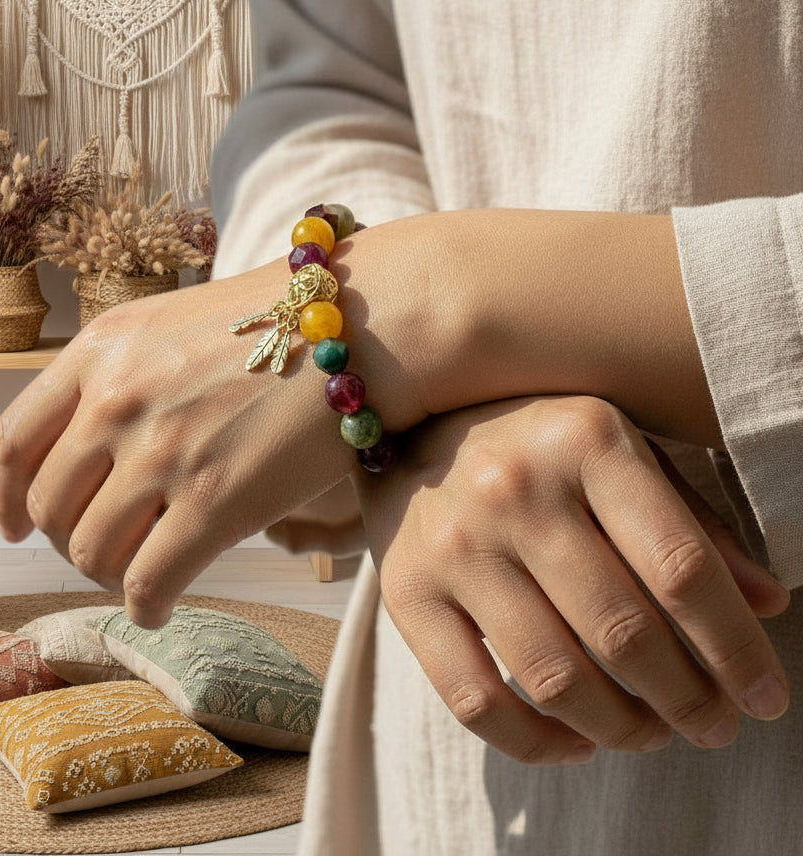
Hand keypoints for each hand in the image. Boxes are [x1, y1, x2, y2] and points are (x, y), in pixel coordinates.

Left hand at [0, 261, 423, 626]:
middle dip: (67, 540)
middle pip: (49, 508)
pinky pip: (147, 582)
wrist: (362, 322)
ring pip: (91, 552)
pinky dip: (145, 607)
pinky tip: (159, 606)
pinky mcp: (216, 502)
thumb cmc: (276, 323)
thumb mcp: (172, 324)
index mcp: (100, 351)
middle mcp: (118, 400)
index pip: (13, 442)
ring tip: (139, 571)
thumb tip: (85, 452)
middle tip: (102, 548)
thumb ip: (117, 375)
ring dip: (108, 574)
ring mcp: (164, 453)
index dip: (4, 498)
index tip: (14, 526)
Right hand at [356, 395, 789, 764]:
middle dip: (687, 700)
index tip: (766, 696)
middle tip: (713, 724)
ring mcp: (453, 543)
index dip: (735, 647)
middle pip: (622, 631)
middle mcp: (512, 487)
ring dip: (622, 728)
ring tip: (651, 732)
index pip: (680, 565)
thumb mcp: (621, 451)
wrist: (411, 428)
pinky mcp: (406, 590)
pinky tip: (576, 740)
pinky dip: (537, 743)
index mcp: (584, 440)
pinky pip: (475, 700)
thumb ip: (692, 522)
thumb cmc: (536, 444)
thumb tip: (765, 605)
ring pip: (555, 678)